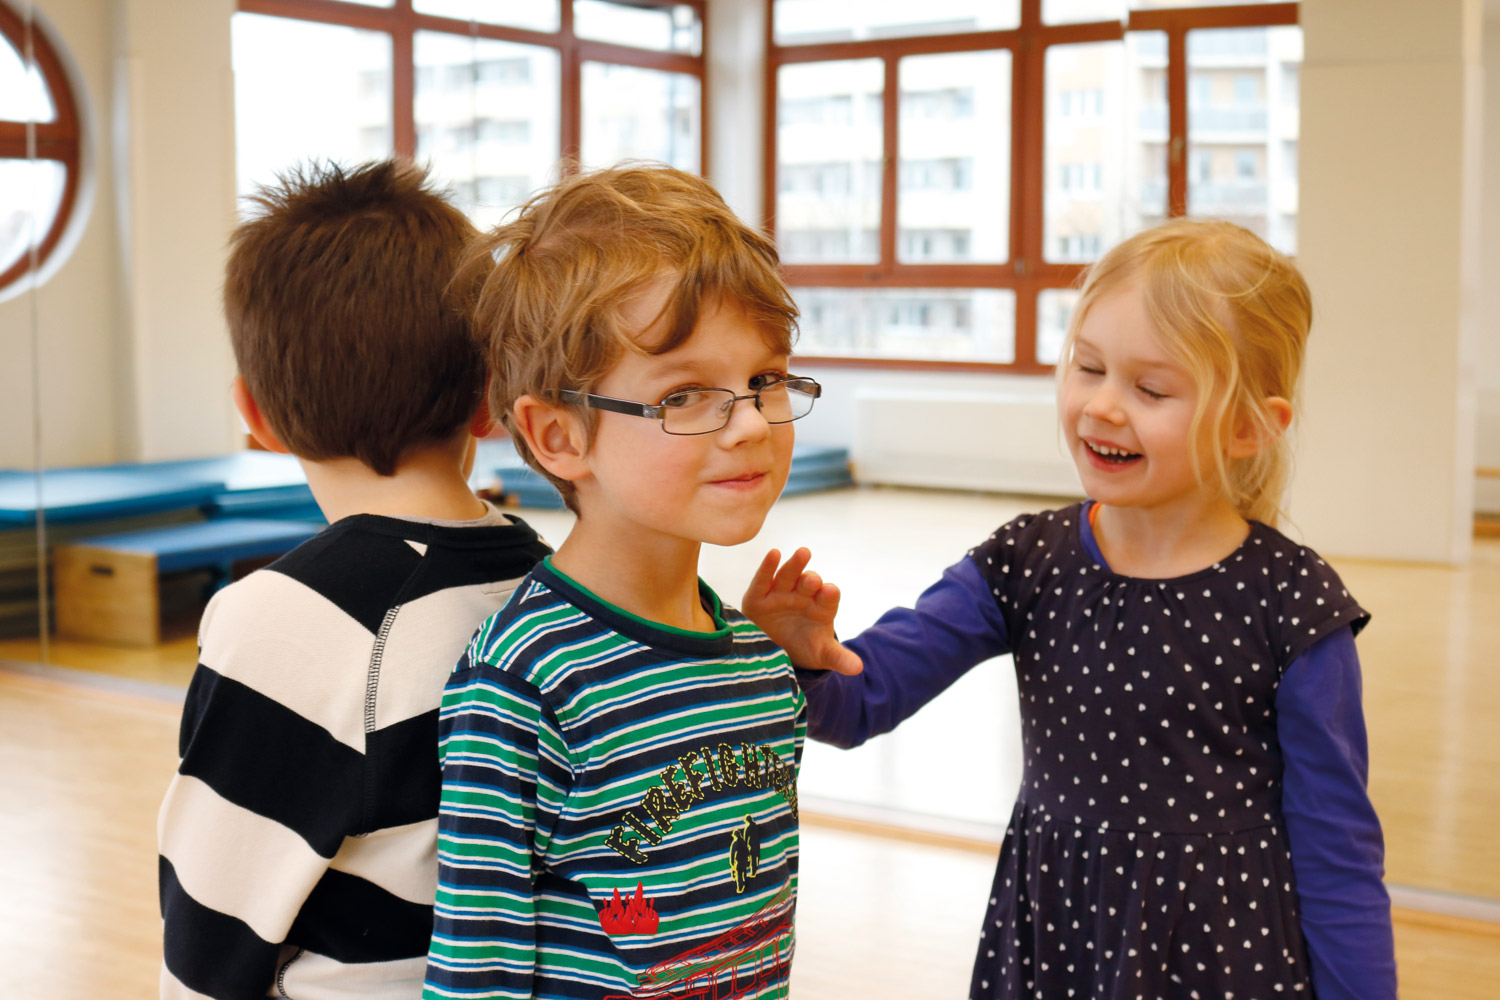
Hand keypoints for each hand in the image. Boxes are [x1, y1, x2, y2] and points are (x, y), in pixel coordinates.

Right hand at [742, 547, 862, 675]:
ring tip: (803, 554)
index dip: (829, 594)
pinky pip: (763, 580)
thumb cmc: (805, 647)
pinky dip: (768, 567)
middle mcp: (803, 596)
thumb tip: (858, 669)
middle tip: (815, 580)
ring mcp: (781, 594)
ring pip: (788, 576)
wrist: (778, 649)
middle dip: (812, 580)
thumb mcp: (823, 654)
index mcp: (821, 608)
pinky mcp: (759, 596)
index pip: (828, 597)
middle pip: (809, 582)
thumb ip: (839, 658)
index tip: (829, 592)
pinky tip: (774, 553)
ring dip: (795, 565)